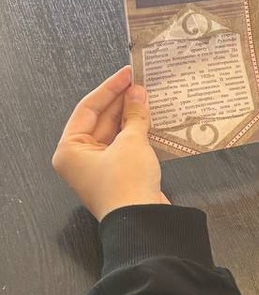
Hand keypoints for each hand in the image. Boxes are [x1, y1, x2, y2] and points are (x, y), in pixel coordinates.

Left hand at [52, 66, 169, 220]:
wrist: (142, 220)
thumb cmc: (126, 182)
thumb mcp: (131, 142)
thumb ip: (134, 114)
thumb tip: (137, 92)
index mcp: (70, 149)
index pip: (87, 109)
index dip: (109, 88)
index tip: (127, 73)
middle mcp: (80, 158)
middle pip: (101, 120)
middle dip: (121, 101)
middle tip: (141, 83)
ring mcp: (99, 167)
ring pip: (115, 132)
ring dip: (131, 116)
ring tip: (148, 96)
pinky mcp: (118, 174)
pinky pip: (125, 145)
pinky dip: (136, 132)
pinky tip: (151, 118)